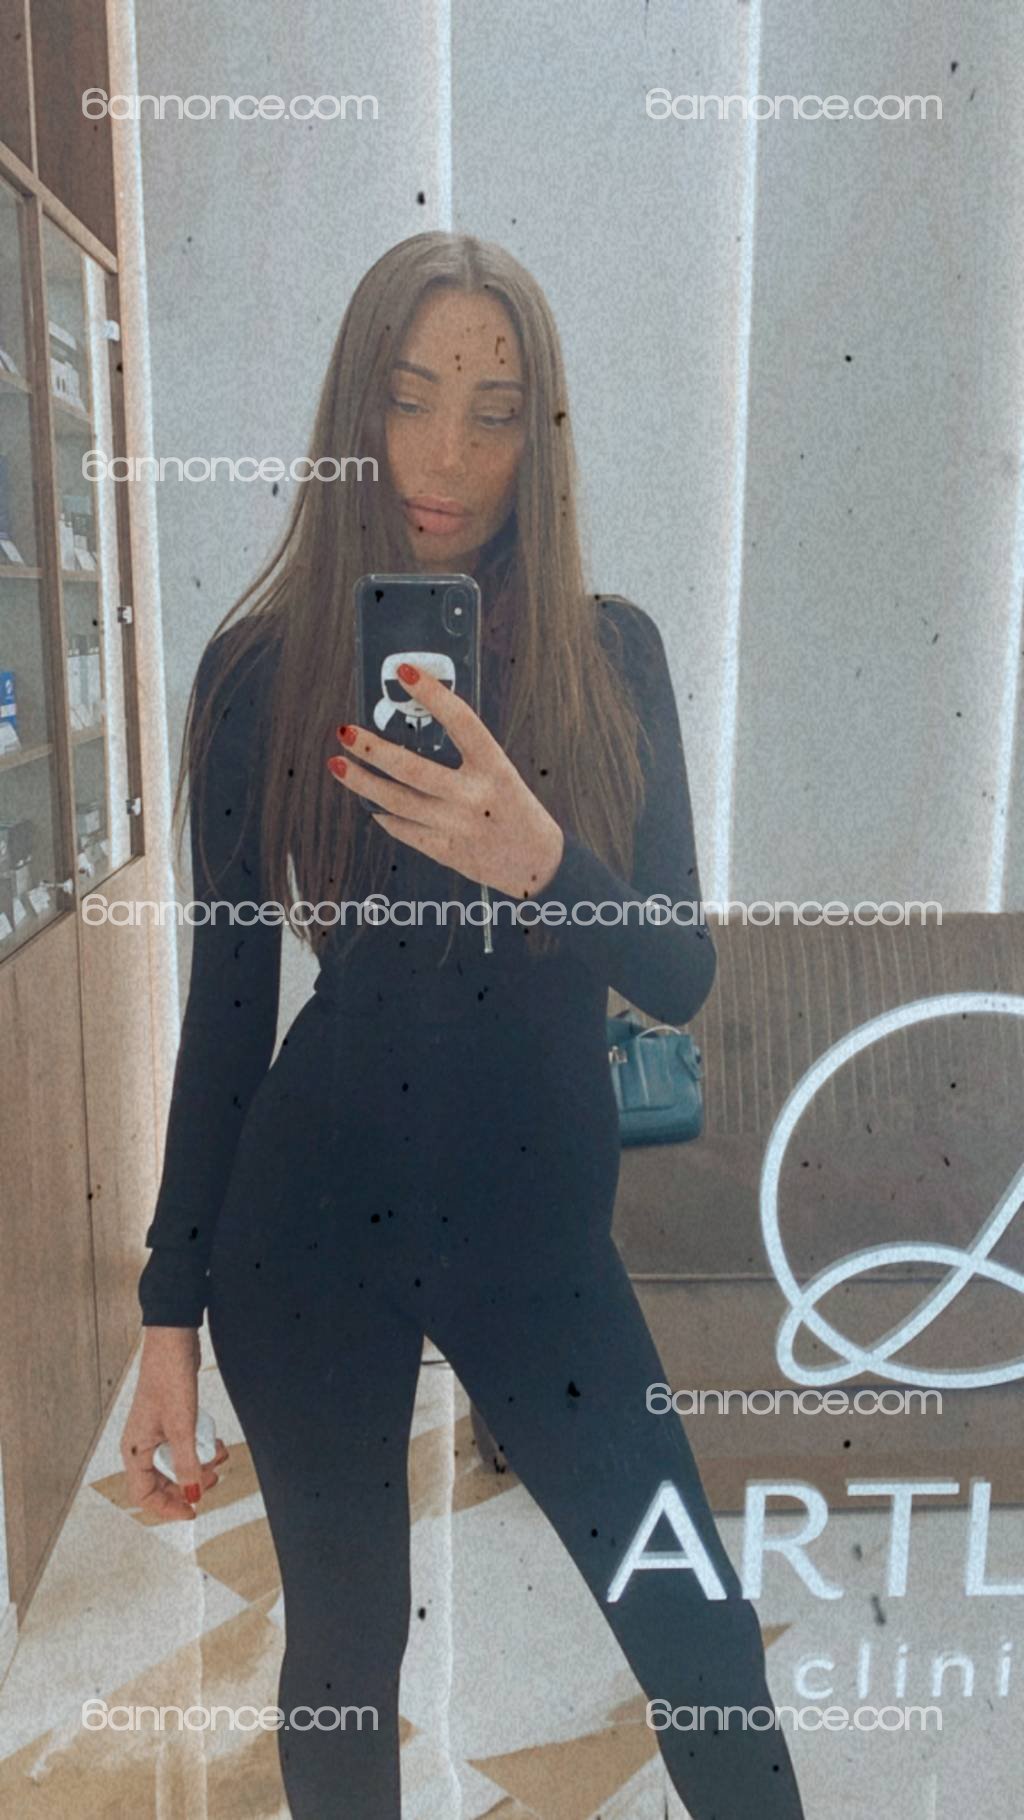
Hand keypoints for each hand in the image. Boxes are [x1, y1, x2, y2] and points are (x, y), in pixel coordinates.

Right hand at [121, 1326, 228, 1522]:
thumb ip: (187, 1463)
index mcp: (136, 1450)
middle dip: (189, 1483)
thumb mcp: (182, 1426)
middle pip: (162, 1481)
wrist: (173, 1341)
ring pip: (176, 1462)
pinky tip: (216, 1442)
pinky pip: (183, 1443)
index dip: (167, 1507)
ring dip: (199, 1464)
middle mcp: (142, 1444)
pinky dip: (200, 1446)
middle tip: (214, 1479)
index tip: (192, 1511)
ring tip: (220, 1456)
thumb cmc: (168, 1378)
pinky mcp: (169, 1419)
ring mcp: (156, 1431)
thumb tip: (193, 1493)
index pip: (143, 1495)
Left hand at [327, 662, 564, 899]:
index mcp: (495, 768)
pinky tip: (370, 803)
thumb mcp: (500, 774)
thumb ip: (465, 756)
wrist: (536, 865)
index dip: (433, 695)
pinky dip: (384, 815)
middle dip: (372, 749)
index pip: (462, 722)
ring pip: (398, 802)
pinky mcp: (447, 851)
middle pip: (413, 769)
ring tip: (337, 764)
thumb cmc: (513, 808)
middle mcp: (475, 796)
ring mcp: (458, 826)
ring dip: (362, 782)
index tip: (405, 672)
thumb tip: (412, 727)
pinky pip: (404, 830)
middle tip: (345, 731)